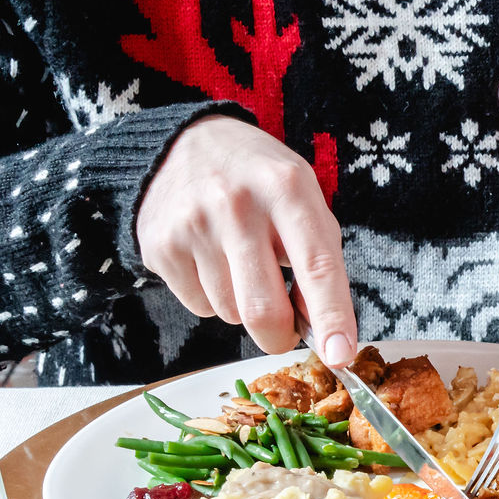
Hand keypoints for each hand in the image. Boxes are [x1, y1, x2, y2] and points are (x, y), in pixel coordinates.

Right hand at [136, 115, 354, 360]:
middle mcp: (237, 205)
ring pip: (230, 314)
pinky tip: (212, 261)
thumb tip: (322, 331)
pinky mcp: (159, 245)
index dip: (332, 318)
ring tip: (242, 265)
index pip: (317, 267)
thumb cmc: (261, 182)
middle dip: (280, 337)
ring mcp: (192, 225)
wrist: (184, 143)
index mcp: (287, 189)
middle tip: (285, 332)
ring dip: (244, 307)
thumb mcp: (304, 202)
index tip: (339, 355)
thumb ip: (320, 262)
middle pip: (263, 309)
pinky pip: (199, 307)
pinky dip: (213, 298)